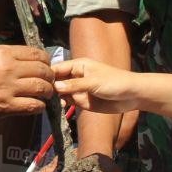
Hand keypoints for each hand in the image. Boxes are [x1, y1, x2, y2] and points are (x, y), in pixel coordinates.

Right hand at [0, 45, 52, 117]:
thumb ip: (8, 56)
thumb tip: (27, 60)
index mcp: (5, 53)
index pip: (37, 54)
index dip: (46, 61)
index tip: (46, 66)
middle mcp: (9, 69)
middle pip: (43, 71)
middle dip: (50, 77)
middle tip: (48, 81)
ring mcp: (8, 88)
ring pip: (42, 88)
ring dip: (47, 92)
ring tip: (45, 94)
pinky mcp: (6, 106)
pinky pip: (33, 106)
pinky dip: (39, 106)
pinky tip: (37, 105)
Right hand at [53, 58, 171, 121]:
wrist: (132, 96)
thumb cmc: (115, 82)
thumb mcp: (93, 82)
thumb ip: (74, 85)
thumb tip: (55, 87)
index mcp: (78, 65)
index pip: (58, 68)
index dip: (48, 74)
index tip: (39, 82)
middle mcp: (76, 76)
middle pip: (57, 80)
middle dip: (51, 87)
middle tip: (45, 95)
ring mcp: (78, 89)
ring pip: (62, 92)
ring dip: (58, 97)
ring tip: (59, 101)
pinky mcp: (82, 101)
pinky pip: (69, 101)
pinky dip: (66, 103)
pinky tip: (65, 106)